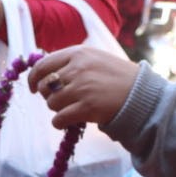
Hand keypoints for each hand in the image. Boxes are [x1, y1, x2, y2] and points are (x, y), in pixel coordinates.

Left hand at [26, 46, 141, 130]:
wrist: (142, 95)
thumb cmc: (118, 78)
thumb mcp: (95, 59)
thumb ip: (71, 63)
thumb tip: (43, 73)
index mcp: (78, 53)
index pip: (42, 65)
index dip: (33, 78)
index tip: (33, 88)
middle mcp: (78, 68)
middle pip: (44, 86)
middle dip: (48, 96)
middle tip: (62, 101)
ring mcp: (82, 87)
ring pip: (51, 103)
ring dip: (58, 110)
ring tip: (74, 109)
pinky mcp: (87, 107)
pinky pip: (58, 119)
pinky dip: (60, 123)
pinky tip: (70, 122)